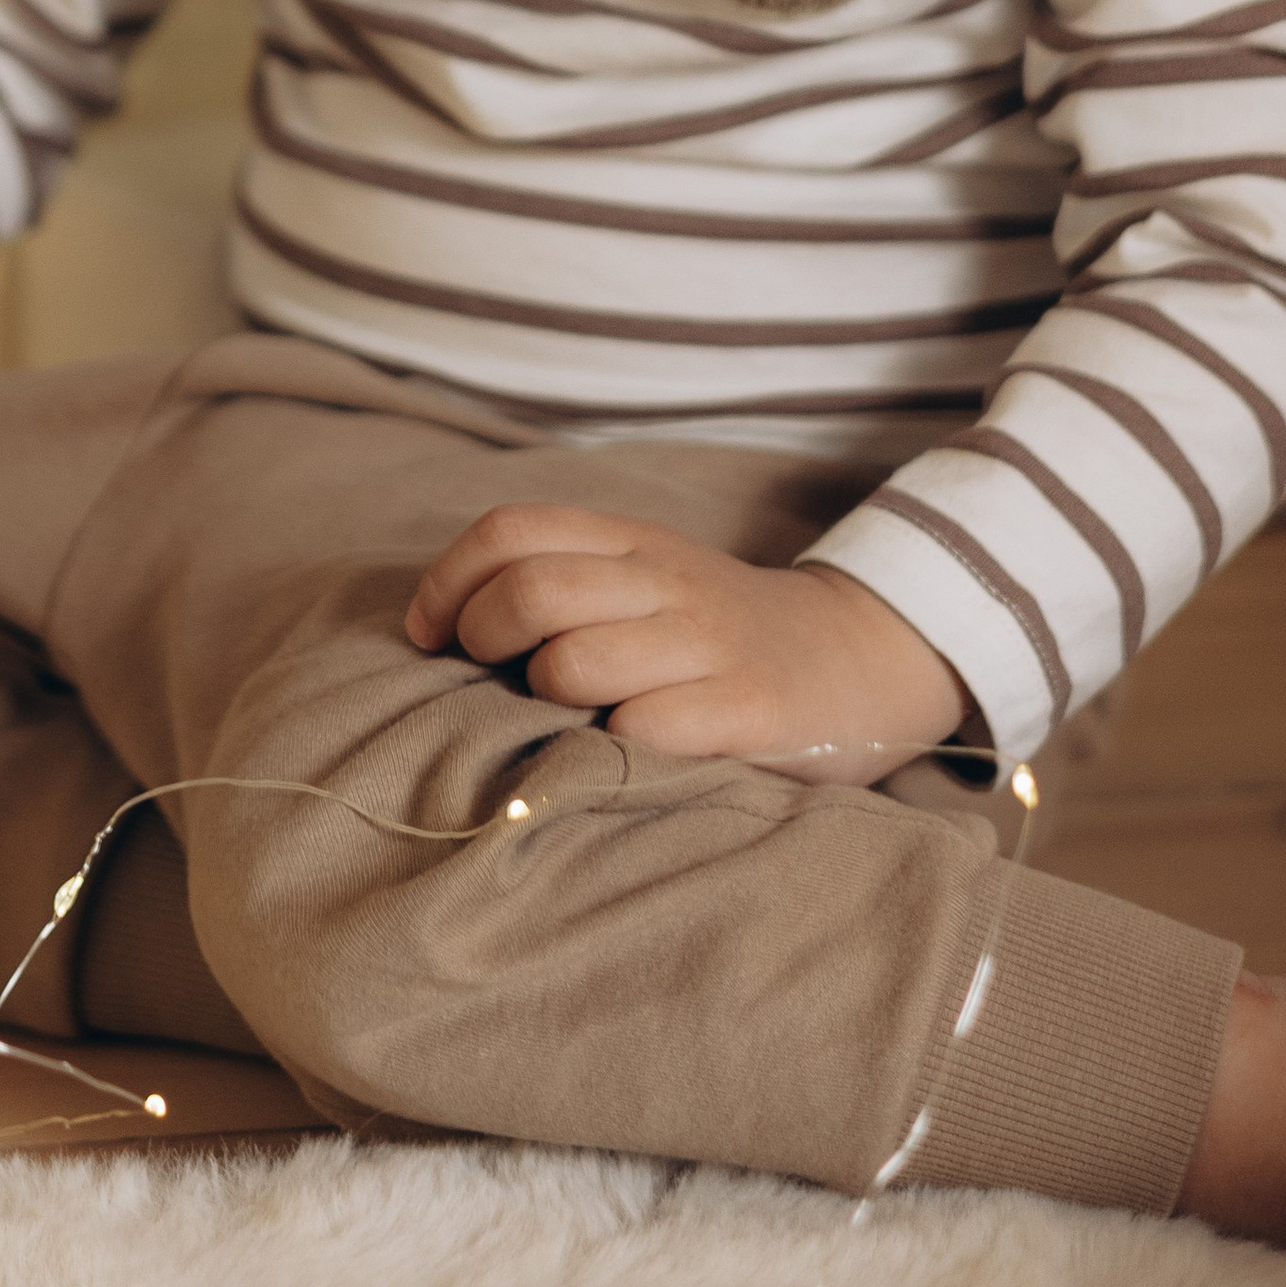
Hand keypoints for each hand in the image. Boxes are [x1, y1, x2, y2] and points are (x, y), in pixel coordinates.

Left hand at [403, 503, 967, 786]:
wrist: (857, 658)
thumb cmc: (718, 633)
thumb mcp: (646, 582)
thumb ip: (565, 583)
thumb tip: (445, 627)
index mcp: (630, 542)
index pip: (510, 531)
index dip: (448, 582)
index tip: (428, 635)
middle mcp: (664, 581)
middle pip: (530, 591)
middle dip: (483, 639)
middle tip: (487, 677)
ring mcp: (707, 644)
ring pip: (573, 660)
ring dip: (545, 699)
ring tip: (566, 718)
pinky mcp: (747, 710)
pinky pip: (642, 729)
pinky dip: (611, 749)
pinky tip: (622, 756)